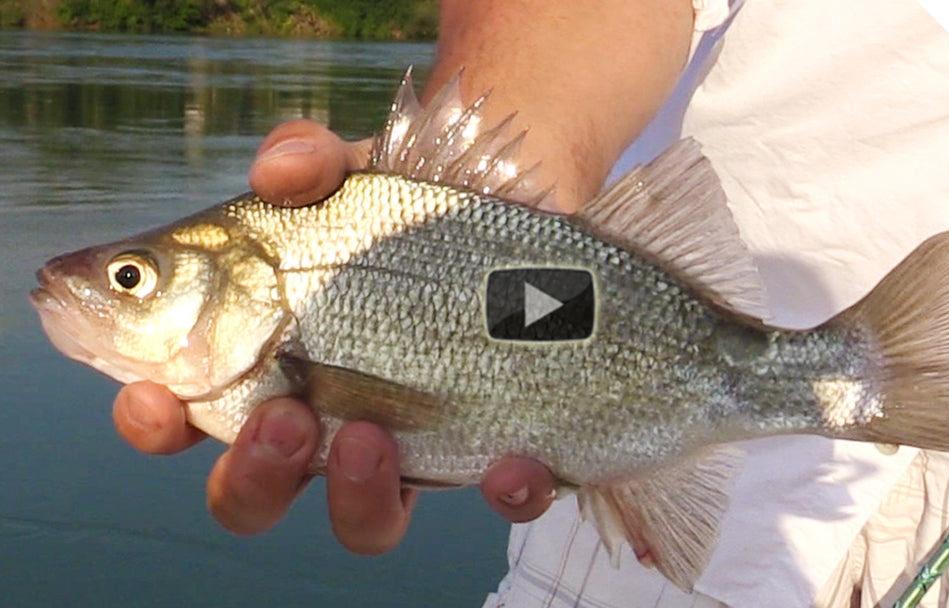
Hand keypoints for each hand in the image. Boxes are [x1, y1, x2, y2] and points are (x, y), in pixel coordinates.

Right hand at [113, 120, 556, 553]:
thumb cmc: (396, 204)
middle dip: (252, 473)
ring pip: (365, 520)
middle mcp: (323, 419)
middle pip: (255, 493)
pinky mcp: (493, 445)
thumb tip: (279, 173)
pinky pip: (499, 499)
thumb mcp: (349, 171)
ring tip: (368, 435)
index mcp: (257, 364)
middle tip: (278, 415)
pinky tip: (511, 459)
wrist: (505, 203)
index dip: (152, 422)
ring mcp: (408, 445)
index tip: (153, 400)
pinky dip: (506, 492)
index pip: (181, 414)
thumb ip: (304, 159)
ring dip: (356, 496)